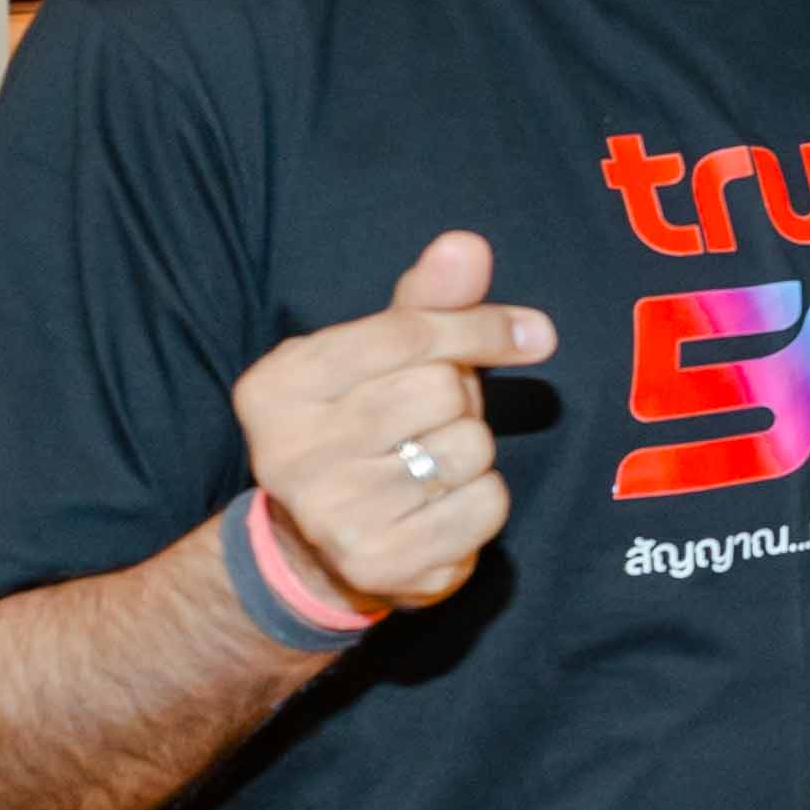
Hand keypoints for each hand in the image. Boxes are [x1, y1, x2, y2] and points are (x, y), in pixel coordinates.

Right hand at [230, 232, 555, 614]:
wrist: (331, 543)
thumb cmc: (370, 425)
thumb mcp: (386, 353)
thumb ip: (427, 299)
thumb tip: (466, 245)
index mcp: (276, 386)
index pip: (406, 332)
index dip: (480, 327)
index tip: (533, 334)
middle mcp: (286, 453)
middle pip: (439, 391)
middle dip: (461, 400)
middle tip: (435, 420)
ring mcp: (328, 515)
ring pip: (468, 449)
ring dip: (473, 452)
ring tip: (431, 462)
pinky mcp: (376, 563)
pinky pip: (484, 506)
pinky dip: (484, 500)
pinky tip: (443, 505)